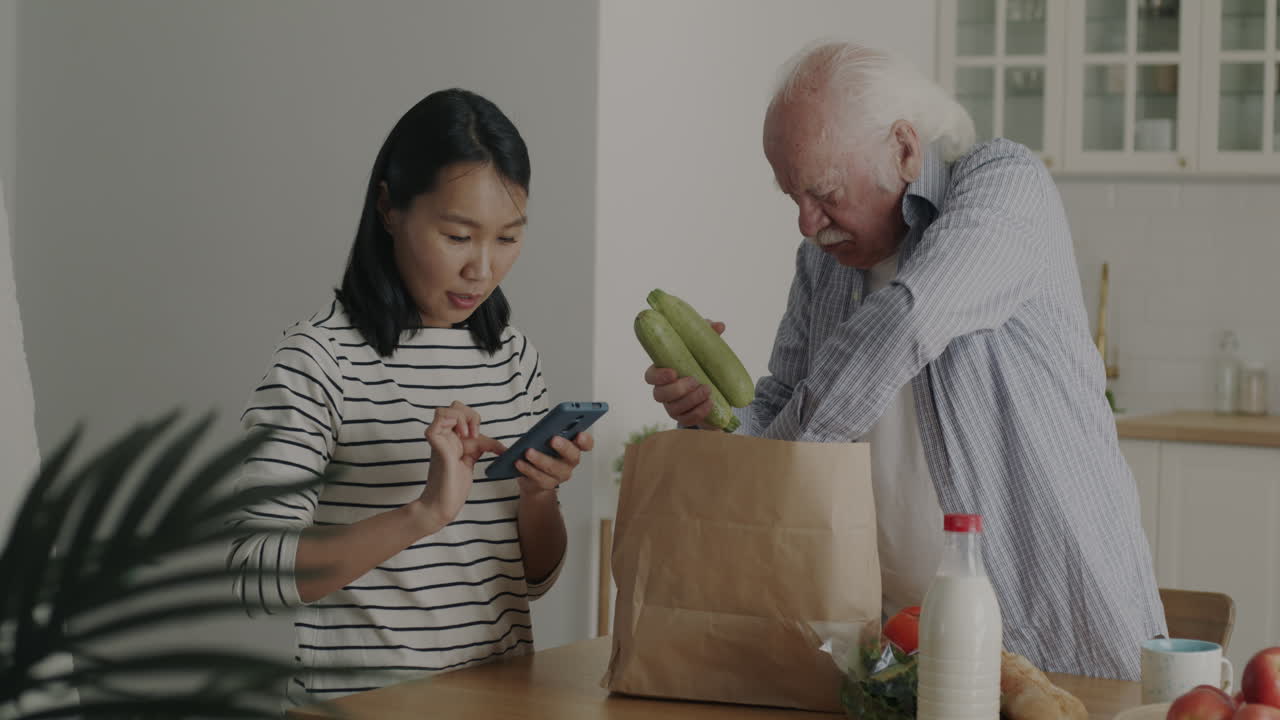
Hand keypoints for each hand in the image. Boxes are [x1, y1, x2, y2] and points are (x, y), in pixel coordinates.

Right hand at [417, 401, 504, 531]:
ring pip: (442, 411)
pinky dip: (452, 425)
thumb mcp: (473, 458)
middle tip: (474, 434)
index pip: (461, 412)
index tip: (480, 437)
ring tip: (467, 435)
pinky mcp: (437, 447)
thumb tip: (506, 447)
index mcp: (452, 437)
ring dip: (460, 418)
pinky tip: (461, 438)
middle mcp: (444, 436)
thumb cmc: (455, 485)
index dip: (474, 419)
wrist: (444, 504)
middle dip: (468, 414)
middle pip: (453, 406)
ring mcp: (439, 441)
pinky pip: (435, 424)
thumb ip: (483, 446)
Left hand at [514, 431, 593, 497]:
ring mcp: (560, 474)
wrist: (532, 479)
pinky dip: (528, 469)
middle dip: (564, 447)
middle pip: (573, 456)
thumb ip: (544, 431)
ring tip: (528, 452)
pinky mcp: (548, 484)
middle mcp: (570, 461)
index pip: (586, 443)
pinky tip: (519, 463)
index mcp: (572, 446)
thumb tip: (536, 428)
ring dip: (541, 459)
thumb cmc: (540, 452)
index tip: (579, 434)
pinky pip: (539, 478)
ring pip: (554, 468)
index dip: (585, 440)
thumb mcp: (542, 438)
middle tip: (553, 439)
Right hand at [643, 319, 724, 427]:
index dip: (658, 376)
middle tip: (695, 380)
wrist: (716, 388)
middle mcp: (664, 391)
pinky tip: (710, 404)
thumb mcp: (704, 348)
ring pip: (674, 408)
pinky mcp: (685, 417)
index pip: (650, 376)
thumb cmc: (702, 364)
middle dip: (677, 389)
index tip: (673, 372)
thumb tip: (718, 326)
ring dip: (691, 400)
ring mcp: (673, 406)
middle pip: (659, 394)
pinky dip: (698, 413)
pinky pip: (687, 419)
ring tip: (708, 390)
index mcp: (663, 373)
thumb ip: (707, 334)